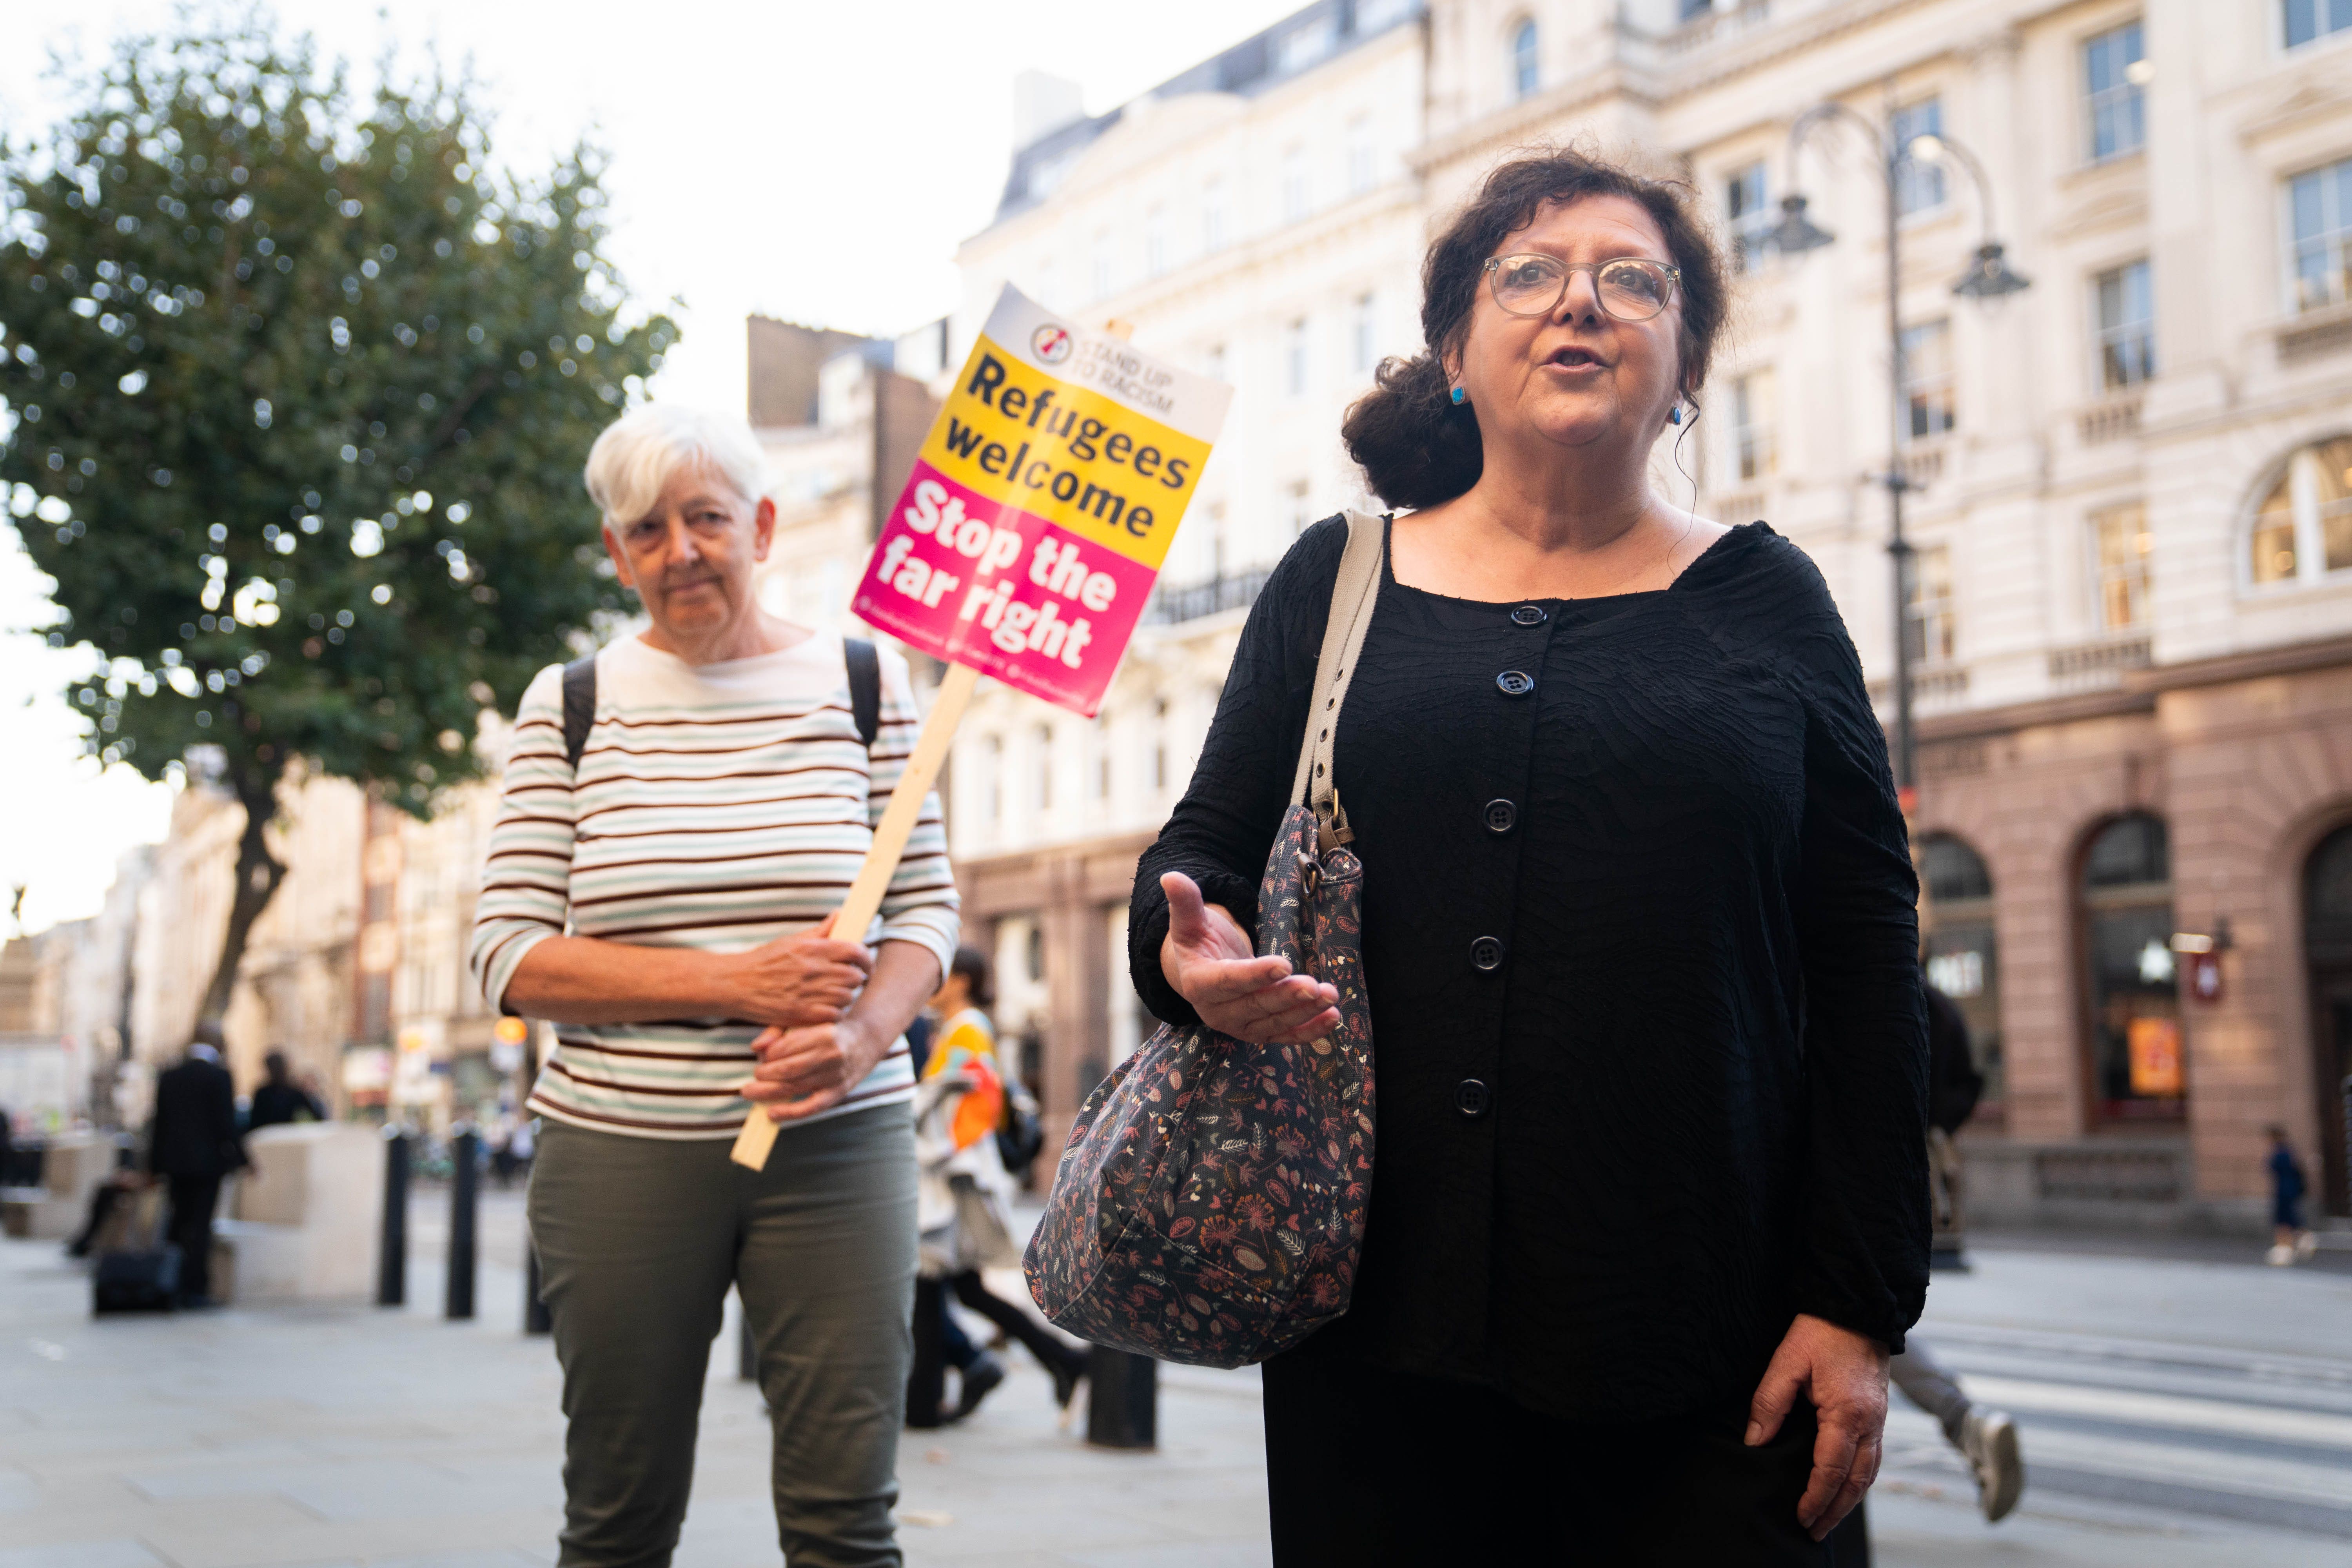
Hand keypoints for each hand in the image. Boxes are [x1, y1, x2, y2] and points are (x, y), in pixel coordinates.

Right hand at [723, 912, 872, 1027]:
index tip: (865, 963)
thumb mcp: (791, 940)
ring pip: (847, 997)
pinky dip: (834, 1013)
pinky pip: (834, 1016)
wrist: (735, 984)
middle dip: (856, 978)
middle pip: (855, 976)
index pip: (855, 950)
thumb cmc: (764, 961)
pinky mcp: (801, 1014)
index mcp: (812, 948)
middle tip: (850, 980)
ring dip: (845, 996)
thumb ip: (820, 931)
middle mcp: (813, 969)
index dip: (866, 958)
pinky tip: (826, 1008)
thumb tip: (840, 915)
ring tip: (835, 994)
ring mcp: (808, 993)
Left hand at [743, 1015, 886, 1121]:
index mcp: (823, 1033)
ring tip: (750, 1092)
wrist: (867, 1038)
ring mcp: (836, 1075)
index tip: (761, 1057)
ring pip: (795, 1086)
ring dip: (768, 1091)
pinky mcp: (839, 1091)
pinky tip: (771, 1113)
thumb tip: (756, 1048)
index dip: (767, 1055)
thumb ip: (778, 1031)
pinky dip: (790, 1112)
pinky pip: (812, 1107)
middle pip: (787, 1069)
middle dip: (763, 1075)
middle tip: (752, 1078)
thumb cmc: (829, 1029)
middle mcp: (831, 1055)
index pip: (784, 1048)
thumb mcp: (807, 1022)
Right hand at [1158, 872, 1338, 1044]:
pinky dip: (1309, 1031)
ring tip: (1330, 995)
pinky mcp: (1260, 1033)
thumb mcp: (1189, 922)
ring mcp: (1240, 1027)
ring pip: (1274, 1023)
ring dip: (1304, 1012)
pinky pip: (1286, 1036)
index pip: (1228, 981)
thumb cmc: (1199, 943)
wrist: (1202, 973)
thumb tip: (1170, 877)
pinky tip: (1332, 1017)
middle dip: (1286, 996)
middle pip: (1255, 1005)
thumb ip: (1185, 902)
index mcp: (1199, 984)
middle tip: (1313, 986)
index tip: (1283, 964)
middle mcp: (1218, 1012)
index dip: (1255, 975)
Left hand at [1746, 1313, 1889, 1540]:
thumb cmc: (1820, 1330)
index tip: (1800, 1516)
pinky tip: (1845, 1487)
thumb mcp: (1785, 1362)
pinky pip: (1873, 1456)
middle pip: (1855, 1481)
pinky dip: (1860, 1478)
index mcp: (1846, 1413)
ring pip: (1869, 1472)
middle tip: (1814, 1531)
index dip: (1815, 1497)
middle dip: (1835, 1510)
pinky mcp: (1879, 1413)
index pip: (1830, 1470)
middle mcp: (1870, 1422)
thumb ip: (1769, 1404)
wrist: (1856, 1305)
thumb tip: (1754, 1440)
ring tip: (1829, 1518)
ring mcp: (1879, 1419)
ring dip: (1850, 1499)